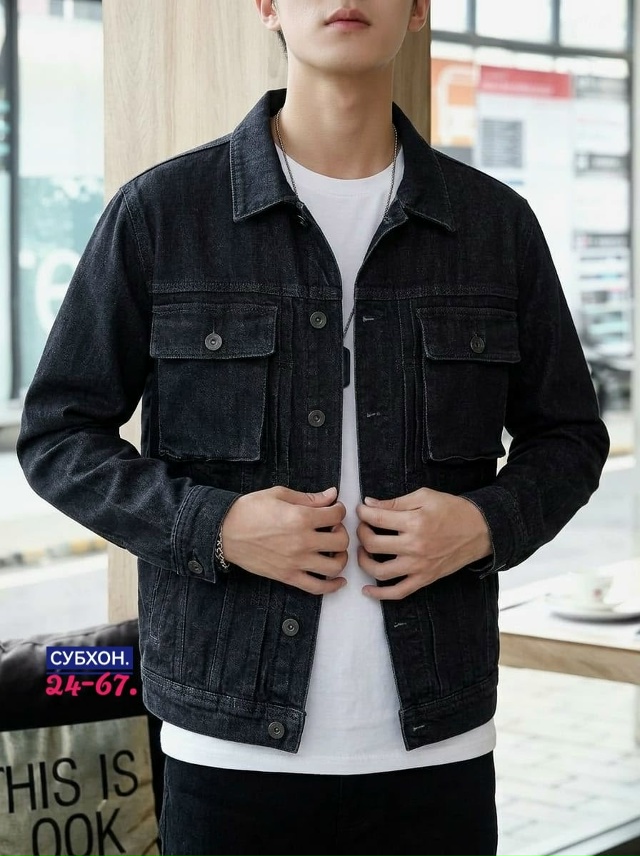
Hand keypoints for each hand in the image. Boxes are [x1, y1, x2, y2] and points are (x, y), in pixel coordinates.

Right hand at [221, 485, 348, 594]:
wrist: (225, 531)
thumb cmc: (249, 510)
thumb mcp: (279, 494)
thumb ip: (309, 497)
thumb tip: (332, 494)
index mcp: (301, 517)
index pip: (337, 515)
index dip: (339, 510)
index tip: (333, 510)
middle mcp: (302, 541)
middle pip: (341, 541)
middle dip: (342, 532)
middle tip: (332, 528)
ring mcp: (296, 562)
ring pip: (335, 565)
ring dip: (341, 556)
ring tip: (333, 550)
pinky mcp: (288, 576)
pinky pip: (318, 588)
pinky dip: (333, 586)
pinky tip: (339, 579)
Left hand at [356, 487, 490, 600]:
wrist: (480, 530)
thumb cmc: (453, 510)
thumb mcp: (424, 497)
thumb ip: (395, 502)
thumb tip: (369, 503)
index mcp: (414, 522)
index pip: (376, 518)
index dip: (363, 512)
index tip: (361, 509)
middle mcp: (414, 546)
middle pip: (372, 544)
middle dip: (361, 532)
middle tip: (363, 526)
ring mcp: (419, 566)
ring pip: (380, 570)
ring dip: (363, 561)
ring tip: (363, 550)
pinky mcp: (425, 579)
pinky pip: (398, 592)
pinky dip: (380, 594)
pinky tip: (366, 589)